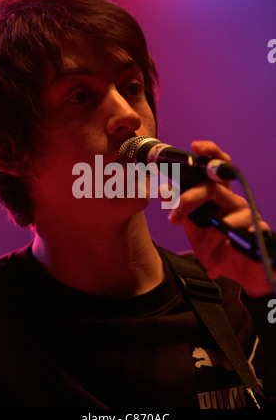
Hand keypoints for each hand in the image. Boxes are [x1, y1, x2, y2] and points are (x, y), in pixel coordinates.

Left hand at [168, 140, 272, 297]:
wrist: (241, 274)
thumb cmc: (217, 248)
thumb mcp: (195, 228)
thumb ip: (182, 210)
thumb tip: (161, 189)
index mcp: (220, 196)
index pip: (217, 167)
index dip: (210, 152)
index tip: (194, 145)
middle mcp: (235, 201)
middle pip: (212, 187)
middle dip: (188, 200)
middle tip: (173, 219)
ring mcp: (249, 216)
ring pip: (221, 220)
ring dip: (206, 242)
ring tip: (202, 257)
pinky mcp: (257, 234)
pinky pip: (233, 242)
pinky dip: (219, 257)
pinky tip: (214, 267)